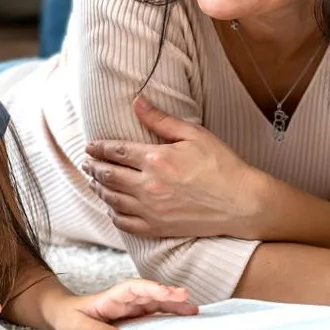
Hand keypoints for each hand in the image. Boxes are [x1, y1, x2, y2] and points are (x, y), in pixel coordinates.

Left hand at [50, 279, 196, 329]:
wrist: (62, 314)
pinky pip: (152, 313)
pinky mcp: (132, 317)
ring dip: (173, 304)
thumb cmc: (69, 317)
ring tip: (194, 310)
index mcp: (111, 297)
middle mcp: (124, 299)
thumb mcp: (77, 326)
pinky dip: (167, 314)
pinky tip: (182, 318)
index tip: (168, 293)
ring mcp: (130, 307)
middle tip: (189, 300)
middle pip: (150, 294)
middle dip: (169, 296)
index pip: (135, 288)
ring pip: (155, 302)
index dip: (152, 289)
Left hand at [83, 95, 271, 238]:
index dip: (99, 148)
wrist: (242, 203)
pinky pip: (126, 224)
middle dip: (94, 168)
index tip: (90, 146)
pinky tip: (111, 209)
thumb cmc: (221, 165)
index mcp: (156, 159)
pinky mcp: (159, 228)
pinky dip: (114, 215)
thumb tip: (136, 101)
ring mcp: (152, 210)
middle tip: (87, 163)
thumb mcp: (193, 134)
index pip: (116, 151)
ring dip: (100, 189)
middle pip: (109, 176)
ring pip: (113, 200)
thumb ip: (160, 119)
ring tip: (94, 182)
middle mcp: (149, 186)